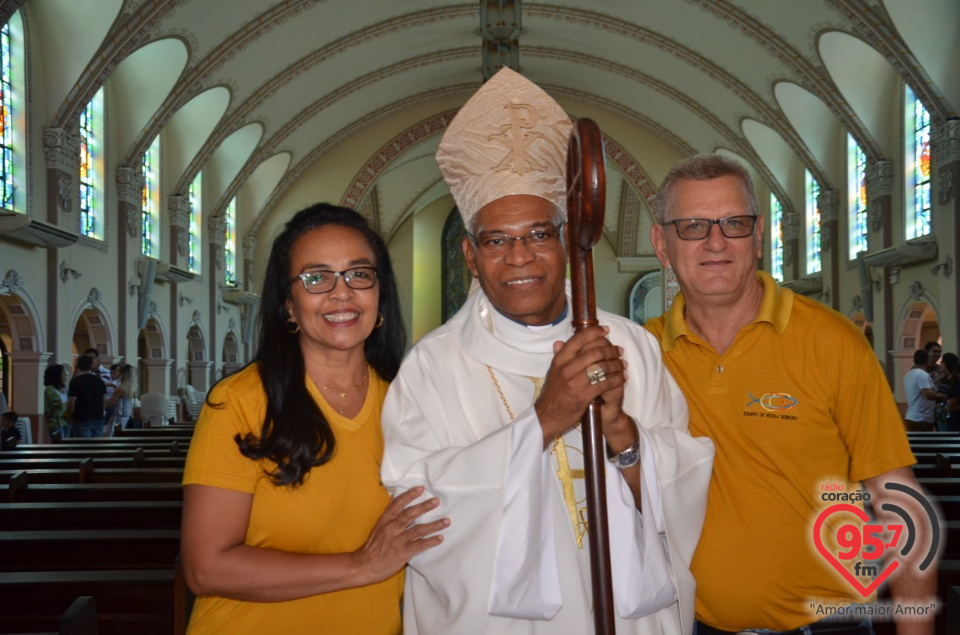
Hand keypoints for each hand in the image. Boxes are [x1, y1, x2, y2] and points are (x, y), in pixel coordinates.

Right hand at [352, 486, 448, 584]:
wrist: (363, 566)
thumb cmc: (372, 546)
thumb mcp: (378, 526)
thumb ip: (389, 514)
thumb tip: (395, 498)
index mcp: (385, 520)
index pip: (397, 504)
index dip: (409, 495)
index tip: (421, 488)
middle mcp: (391, 528)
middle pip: (410, 514)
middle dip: (424, 507)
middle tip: (436, 501)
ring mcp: (397, 541)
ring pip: (418, 530)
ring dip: (434, 525)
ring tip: (446, 521)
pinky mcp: (402, 553)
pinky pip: (419, 546)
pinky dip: (431, 542)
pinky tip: (440, 538)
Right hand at [535, 325, 625, 445]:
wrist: (547, 416)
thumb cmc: (553, 393)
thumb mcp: (553, 372)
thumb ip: (559, 356)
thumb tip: (559, 342)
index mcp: (560, 360)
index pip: (579, 339)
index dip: (595, 332)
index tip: (606, 330)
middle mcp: (567, 368)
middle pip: (594, 352)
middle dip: (611, 350)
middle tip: (619, 351)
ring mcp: (575, 382)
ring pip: (602, 367)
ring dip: (616, 365)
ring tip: (623, 365)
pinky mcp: (583, 396)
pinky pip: (605, 384)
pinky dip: (616, 380)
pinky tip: (622, 378)